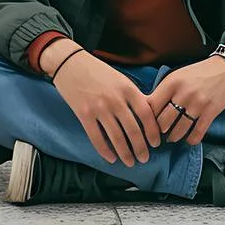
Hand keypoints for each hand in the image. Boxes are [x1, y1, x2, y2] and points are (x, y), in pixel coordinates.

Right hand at [52, 49, 162, 166]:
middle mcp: (115, 99)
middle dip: (140, 148)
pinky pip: (97, 138)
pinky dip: (105, 151)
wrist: (69, 62)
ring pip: (116, 137)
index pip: (146, 115)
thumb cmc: (97, 71)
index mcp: (127, 88)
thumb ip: (133, 95)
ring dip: (125, 153)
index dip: (153, 132)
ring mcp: (99, 108)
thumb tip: (149, 115)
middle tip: (144, 158)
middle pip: (133, 130)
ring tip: (130, 162)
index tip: (155, 143)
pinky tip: (111, 158)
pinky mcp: (83, 114)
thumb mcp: (120, 79)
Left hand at [146, 56, 224, 144]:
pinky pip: (198, 132)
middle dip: (159, 131)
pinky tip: (188, 139)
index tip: (147, 124)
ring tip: (171, 138)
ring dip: (174, 137)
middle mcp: (183, 93)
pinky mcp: (211, 111)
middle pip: (163, 121)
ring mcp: (198, 103)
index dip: (147, 117)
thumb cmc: (198, 73)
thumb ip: (165, 90)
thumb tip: (150, 108)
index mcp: (172, 82)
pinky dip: (191, 139)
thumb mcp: (177, 75)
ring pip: (179, 129)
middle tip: (158, 135)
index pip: (152, 105)